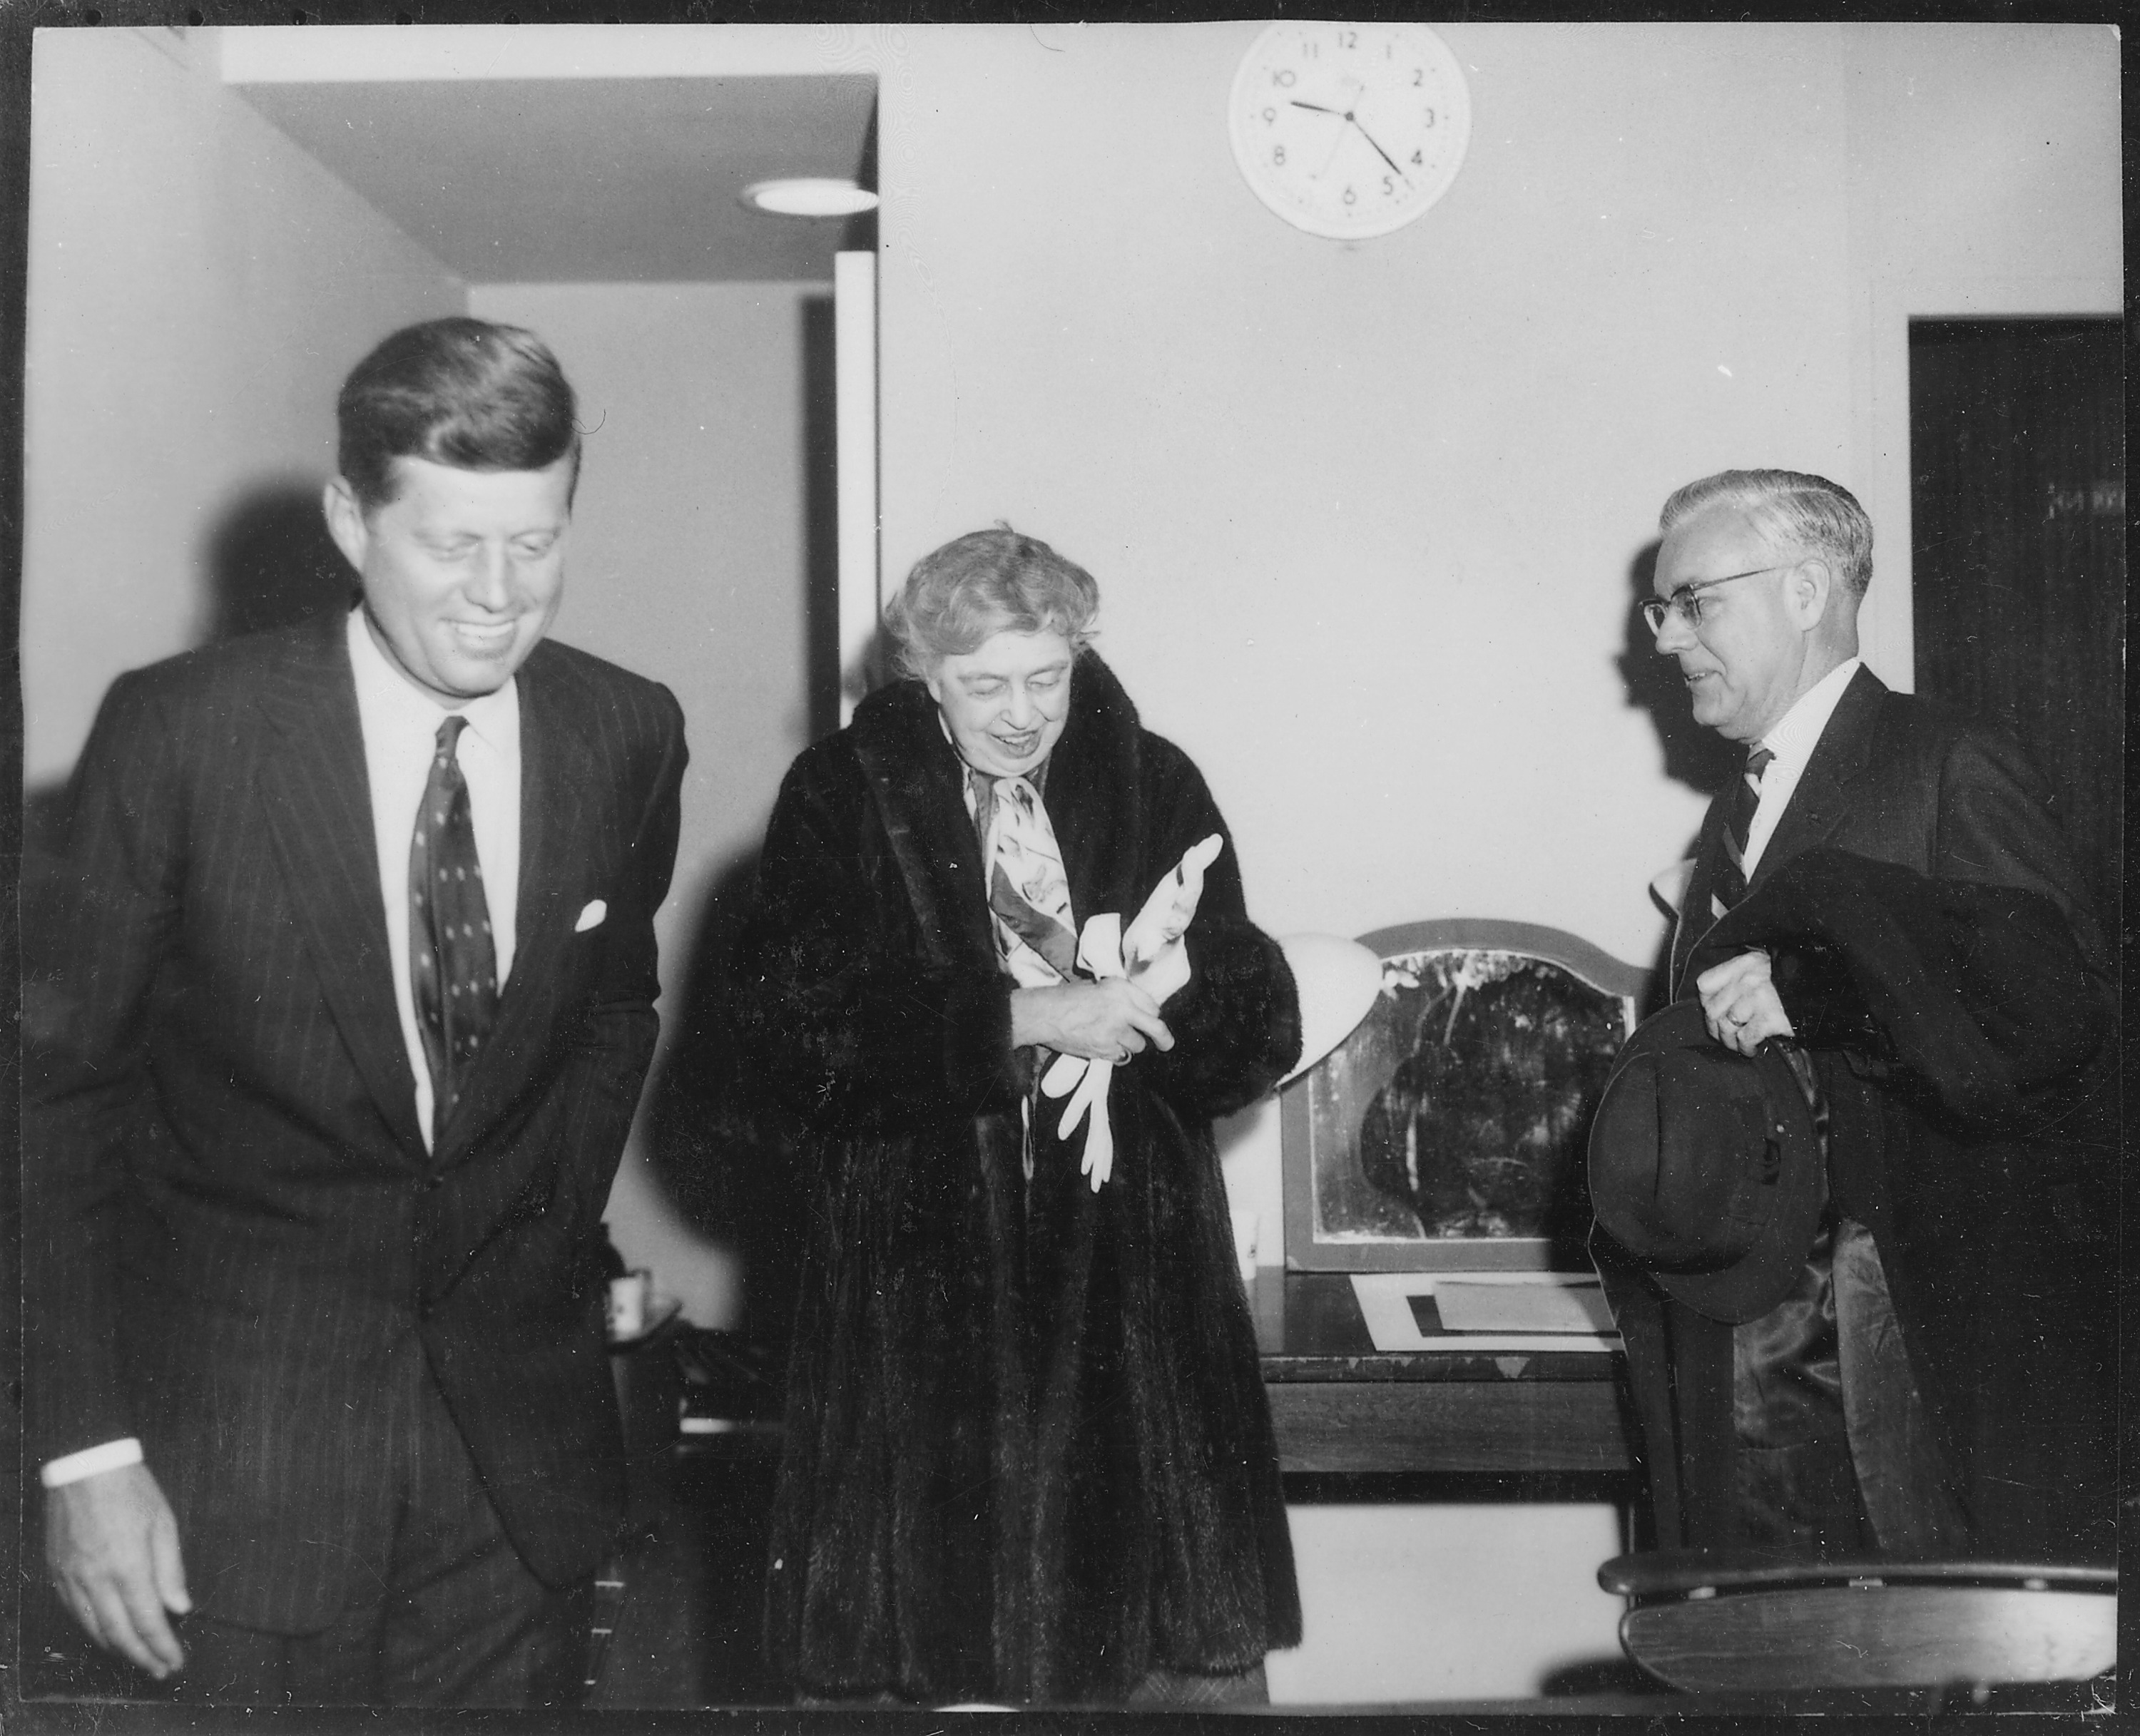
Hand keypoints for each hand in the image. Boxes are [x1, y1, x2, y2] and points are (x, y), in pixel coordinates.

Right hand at [46, 1462, 190, 1679]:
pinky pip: (75, 1613)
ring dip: (117, 1649)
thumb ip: (170, 1569)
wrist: (85, 1467)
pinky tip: (107, 1633)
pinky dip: (93, 1630)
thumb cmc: (132, 1490)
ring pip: (93, 1628)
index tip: (175, 1661)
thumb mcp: (163, 1523)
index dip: (162, 1646)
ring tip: (138, 1657)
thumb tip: (179, 1608)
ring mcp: (72, 1578)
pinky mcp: (56, 1573)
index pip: (147, 1621)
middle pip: (119, 1633)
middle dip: (141, 1657)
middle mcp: (96, 1579)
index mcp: (128, 1566)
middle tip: (159, 1670)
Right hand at [1011, 978, 1173, 1061]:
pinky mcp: (1105, 1049)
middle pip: (1156, 1027)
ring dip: (1130, 1044)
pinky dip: (1117, 1054)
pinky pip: (1123, 1057)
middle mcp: (1122, 1008)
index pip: (1152, 1006)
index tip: (1149, 1019)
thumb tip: (1140, 1011)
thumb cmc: (1066, 998)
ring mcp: (1115, 1031)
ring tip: (1112, 1037)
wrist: (1043, 1013)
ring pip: (1138, 1045)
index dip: (1151, 1014)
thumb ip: (1121, 997)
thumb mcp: (1098, 986)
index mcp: (1121, 988)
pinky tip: (1104, 1045)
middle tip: (1167, 1044)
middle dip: (1164, 1038)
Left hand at [1695, 949, 1793, 1055]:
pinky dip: (1745, 1048)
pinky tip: (1751, 1049)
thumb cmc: (1790, 983)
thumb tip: (1714, 1003)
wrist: (1824, 989)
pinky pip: (1746, 1038)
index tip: (1715, 1013)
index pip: (1705, 984)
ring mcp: (1758, 998)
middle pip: (1713, 1009)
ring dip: (1729, 1041)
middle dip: (1716, 1029)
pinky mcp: (1770, 1018)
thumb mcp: (1762, 968)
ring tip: (1738, 1045)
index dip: (1706, 1003)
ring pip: (1727, 1026)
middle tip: (1725, 1036)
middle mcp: (1747, 979)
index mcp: (1743, 964)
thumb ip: (1738, 977)